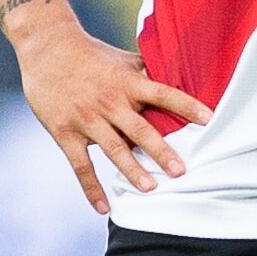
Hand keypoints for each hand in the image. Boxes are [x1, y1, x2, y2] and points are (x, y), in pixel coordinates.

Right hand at [17, 25, 212, 214]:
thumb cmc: (91, 53)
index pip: (163, 93)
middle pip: (140, 129)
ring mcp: (87, 118)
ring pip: (113, 149)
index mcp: (127, 82)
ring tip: (151, 188)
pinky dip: (92, 188)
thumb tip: (180, 76)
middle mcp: (110, 101)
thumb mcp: (122, 59)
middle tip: (181, 171)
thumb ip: (147, 71)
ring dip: (132, 170)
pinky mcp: (65, 132)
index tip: (209, 119)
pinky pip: (81, 165)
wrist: (47, 47)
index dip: (187, 105)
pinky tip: (104, 208)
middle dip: (161, 151)